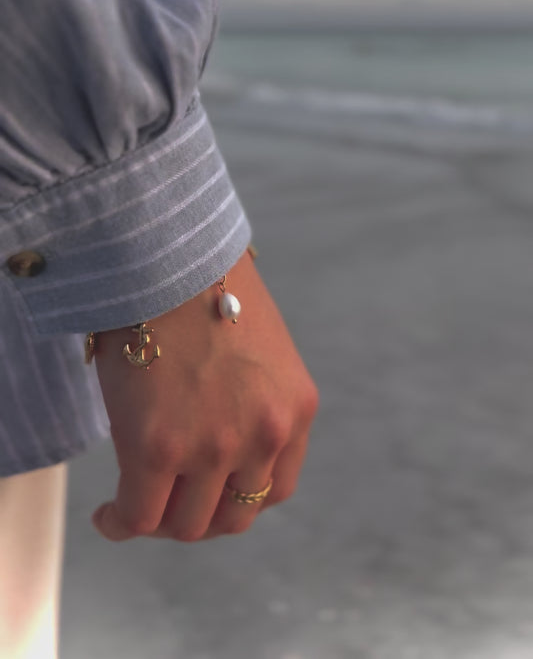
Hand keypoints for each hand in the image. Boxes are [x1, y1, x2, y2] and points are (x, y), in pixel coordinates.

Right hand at [91, 249, 319, 541]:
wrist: (165, 254)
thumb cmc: (201, 287)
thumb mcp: (255, 348)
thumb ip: (249, 396)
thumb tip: (212, 428)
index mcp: (296, 408)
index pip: (277, 488)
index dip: (237, 498)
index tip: (208, 491)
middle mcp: (264, 434)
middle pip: (234, 517)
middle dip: (200, 514)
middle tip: (168, 500)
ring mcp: (214, 447)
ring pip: (187, 524)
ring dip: (161, 521)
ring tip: (133, 505)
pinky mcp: (158, 449)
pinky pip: (139, 515)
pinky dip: (121, 523)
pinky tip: (108, 515)